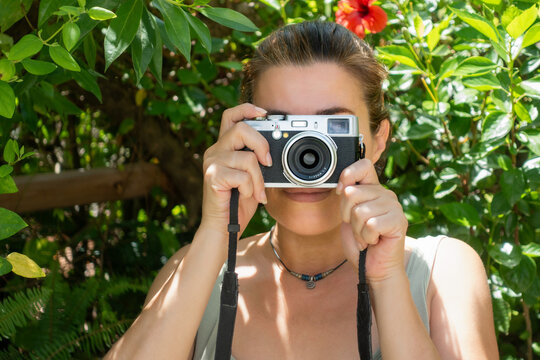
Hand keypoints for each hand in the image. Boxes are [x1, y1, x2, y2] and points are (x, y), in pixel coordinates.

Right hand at [201, 103, 270, 236]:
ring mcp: (212, 163)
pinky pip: (243, 175)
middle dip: (262, 144)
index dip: (247, 109)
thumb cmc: (238, 203)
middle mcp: (215, 151)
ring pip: (247, 157)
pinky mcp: (212, 176)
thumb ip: (257, 161)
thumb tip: (274, 152)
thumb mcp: (252, 177)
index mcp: (224, 147)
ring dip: (259, 178)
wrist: (223, 228)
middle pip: (241, 128)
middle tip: (269, 162)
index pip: (231, 116)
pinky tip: (247, 197)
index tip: (264, 113)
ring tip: (257, 192)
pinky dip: (251, 188)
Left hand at [337, 159, 407, 283]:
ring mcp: (394, 207)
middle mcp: (386, 194)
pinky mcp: (399, 221)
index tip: (341, 193)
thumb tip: (344, 186)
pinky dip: (366, 238)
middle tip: (358, 228)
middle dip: (347, 216)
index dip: (348, 176)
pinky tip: (374, 241)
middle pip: (352, 193)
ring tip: (366, 236)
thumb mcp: (348, 216)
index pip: (363, 166)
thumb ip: (347, 198)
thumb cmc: (361, 244)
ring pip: (360, 212)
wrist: (374, 268)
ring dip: (357, 230)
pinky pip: (370, 225)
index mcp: (373, 189)